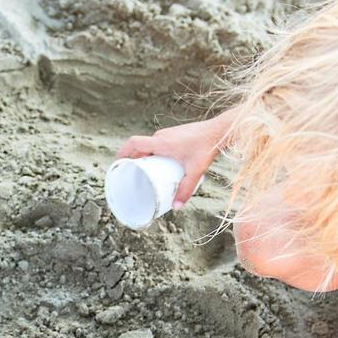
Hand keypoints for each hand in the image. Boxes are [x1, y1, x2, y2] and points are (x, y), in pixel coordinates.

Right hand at [116, 112, 232, 208]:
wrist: (219, 130)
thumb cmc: (206, 148)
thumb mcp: (195, 171)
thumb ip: (186, 190)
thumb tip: (176, 208)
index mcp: (161, 143)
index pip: (133, 143)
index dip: (122, 152)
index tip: (117, 163)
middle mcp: (161, 136)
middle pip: (140, 147)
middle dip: (133, 159)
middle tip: (131, 173)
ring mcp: (168, 133)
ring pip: (149, 145)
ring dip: (144, 156)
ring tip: (144, 170)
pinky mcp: (175, 134)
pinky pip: (158, 143)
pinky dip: (153, 152)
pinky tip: (159, 162)